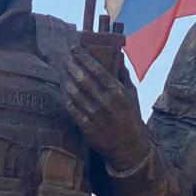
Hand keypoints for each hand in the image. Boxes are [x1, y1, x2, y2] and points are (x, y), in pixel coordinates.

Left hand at [62, 47, 149, 169]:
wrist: (128, 146)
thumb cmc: (131, 116)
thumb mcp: (132, 94)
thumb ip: (123, 74)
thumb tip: (118, 54)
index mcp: (117, 92)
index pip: (97, 70)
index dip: (83, 58)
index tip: (75, 49)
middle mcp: (105, 103)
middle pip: (83, 79)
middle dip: (71, 66)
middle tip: (65, 58)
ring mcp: (95, 116)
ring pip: (74, 93)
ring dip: (66, 80)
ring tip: (63, 72)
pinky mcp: (87, 127)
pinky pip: (72, 109)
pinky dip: (66, 98)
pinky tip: (65, 90)